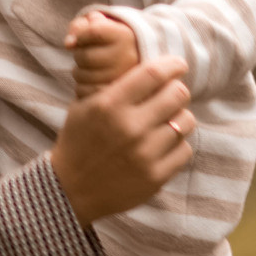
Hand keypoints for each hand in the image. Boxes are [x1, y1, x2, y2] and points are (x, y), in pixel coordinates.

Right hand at [49, 55, 194, 224]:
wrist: (69, 190)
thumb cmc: (79, 141)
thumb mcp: (86, 106)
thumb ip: (118, 86)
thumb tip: (155, 68)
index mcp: (110, 104)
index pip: (155, 73)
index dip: (173, 65)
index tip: (178, 65)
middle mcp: (130, 127)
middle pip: (178, 94)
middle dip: (176, 91)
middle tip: (170, 95)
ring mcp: (145, 154)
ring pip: (186, 121)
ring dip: (178, 118)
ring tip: (164, 122)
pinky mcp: (155, 177)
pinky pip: (184, 149)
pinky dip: (176, 145)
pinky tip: (161, 146)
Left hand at [63, 10, 141, 96]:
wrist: (134, 66)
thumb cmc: (109, 42)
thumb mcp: (98, 26)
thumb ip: (80, 26)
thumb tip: (69, 44)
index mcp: (125, 36)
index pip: (93, 32)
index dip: (80, 34)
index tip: (81, 38)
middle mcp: (127, 58)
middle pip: (84, 55)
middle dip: (79, 54)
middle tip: (89, 55)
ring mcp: (121, 81)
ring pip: (81, 75)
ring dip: (79, 71)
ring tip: (91, 68)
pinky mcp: (113, 98)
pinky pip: (82, 92)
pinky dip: (80, 87)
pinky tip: (91, 82)